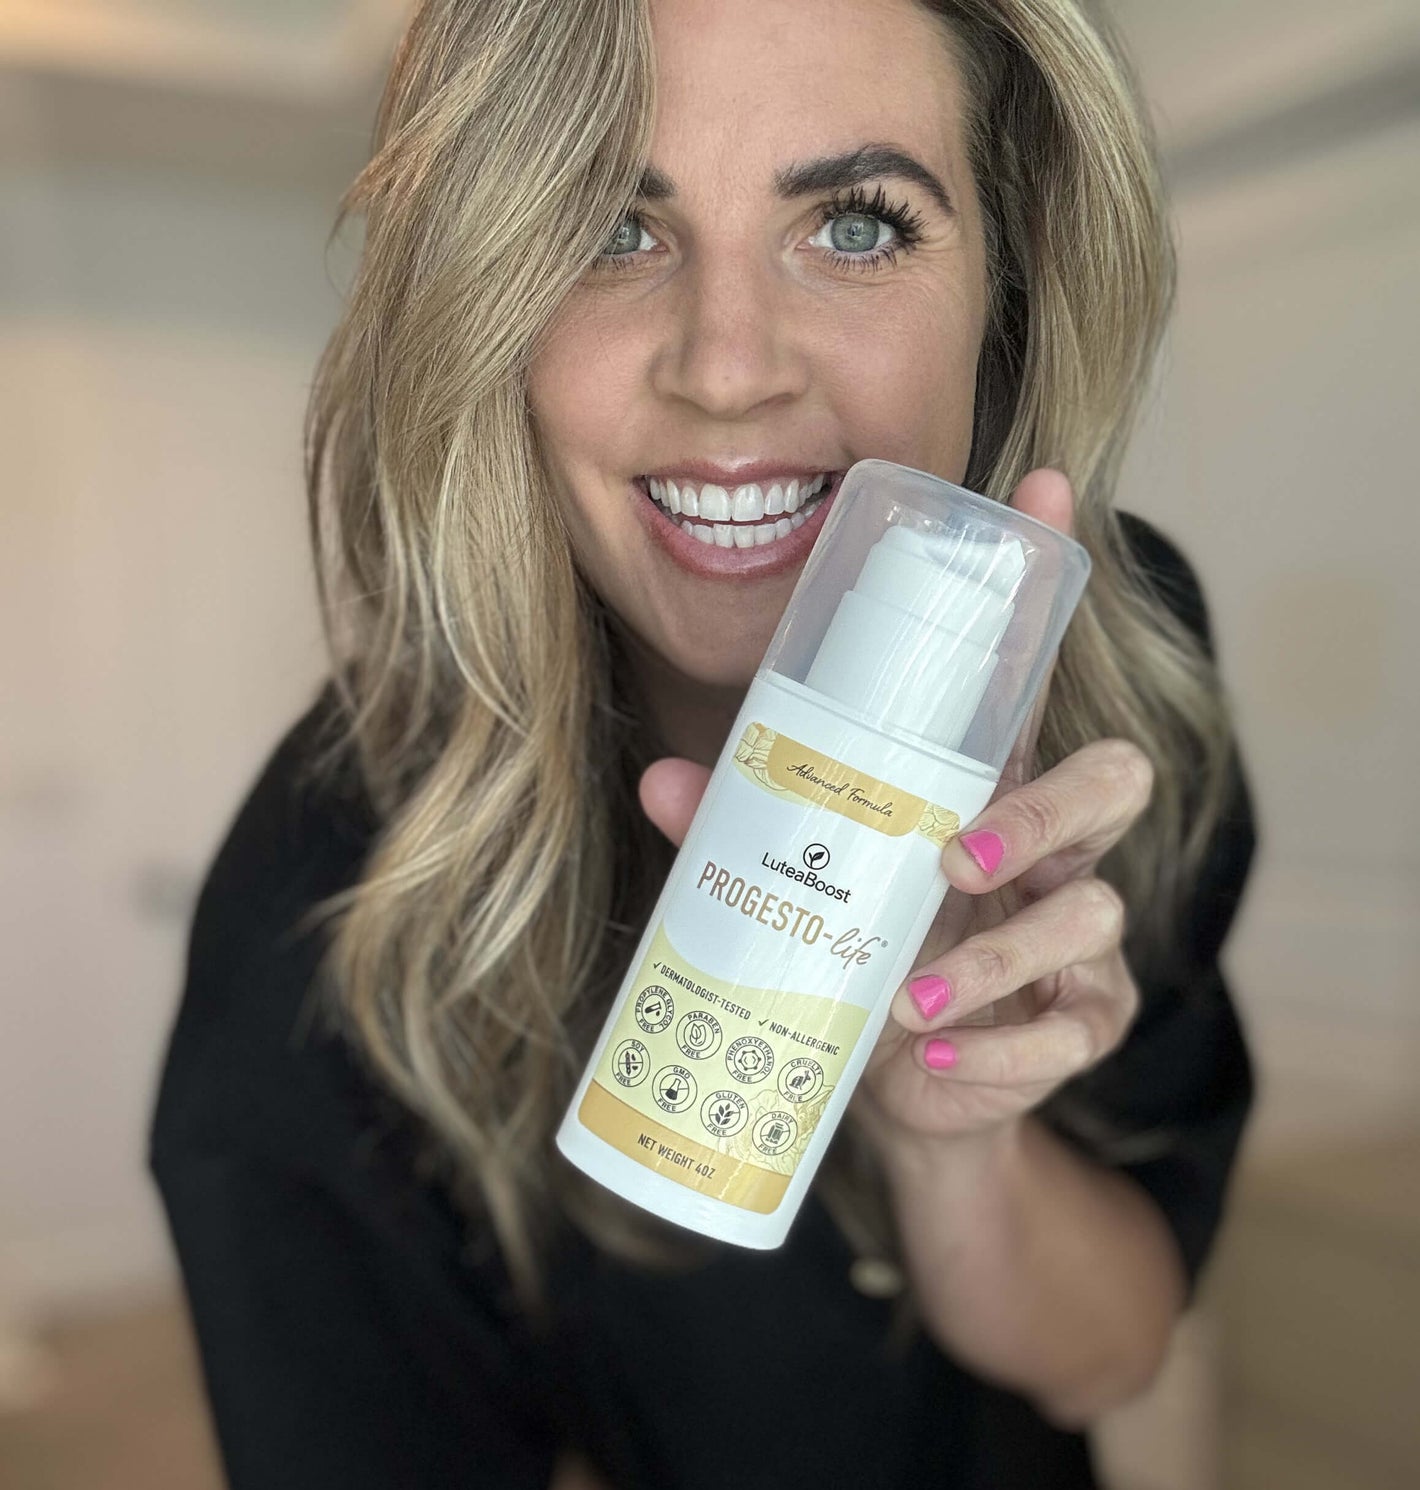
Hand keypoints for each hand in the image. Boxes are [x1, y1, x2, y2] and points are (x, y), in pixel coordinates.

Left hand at [637, 469, 1149, 1164]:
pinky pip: (1076, 1025)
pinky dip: (1005, 1048)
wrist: (895, 1088)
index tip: (1044, 480)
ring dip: (998, 956)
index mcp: (981, 786)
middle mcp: (1045, 846)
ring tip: (910, 1003)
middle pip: (1112, 779)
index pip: (1025, 671)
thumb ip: (745, 828)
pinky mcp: (1080, 1020)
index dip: (1047, 576)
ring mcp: (1074, 932)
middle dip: (1046, 809)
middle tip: (954, 849)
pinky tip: (934, 1060)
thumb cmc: (860, 952)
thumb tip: (662, 780)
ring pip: (1096, 910)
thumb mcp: (805, 882)